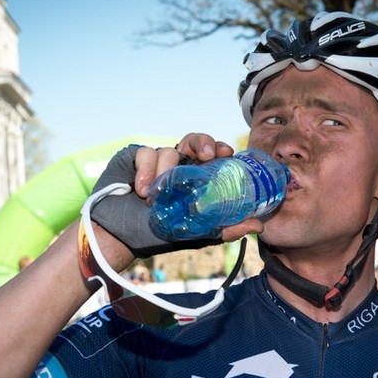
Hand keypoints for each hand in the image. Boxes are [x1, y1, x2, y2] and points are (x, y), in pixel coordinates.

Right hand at [90, 135, 260, 258]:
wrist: (118, 237)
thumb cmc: (156, 235)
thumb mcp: (196, 233)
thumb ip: (226, 227)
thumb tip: (259, 224)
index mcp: (193, 178)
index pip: (211, 155)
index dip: (219, 149)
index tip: (227, 153)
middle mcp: (176, 165)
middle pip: (193, 140)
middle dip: (202, 142)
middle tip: (207, 155)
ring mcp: (155, 160)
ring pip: (168, 149)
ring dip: (164, 173)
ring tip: (153, 197)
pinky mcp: (133, 157)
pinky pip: (146, 152)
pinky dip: (145, 171)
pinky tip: (140, 190)